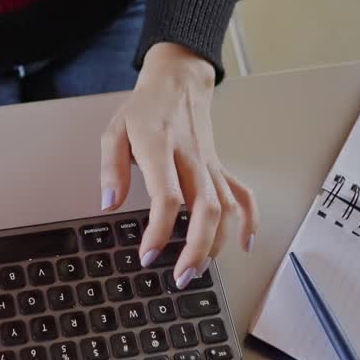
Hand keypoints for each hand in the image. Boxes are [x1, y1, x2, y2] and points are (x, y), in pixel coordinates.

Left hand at [100, 43, 257, 286]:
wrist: (178, 82)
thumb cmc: (145, 109)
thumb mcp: (114, 131)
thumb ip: (110, 169)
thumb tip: (108, 204)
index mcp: (161, 148)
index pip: (167, 197)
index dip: (159, 231)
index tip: (148, 254)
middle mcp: (191, 158)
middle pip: (206, 209)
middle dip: (196, 249)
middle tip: (181, 276)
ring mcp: (209, 164)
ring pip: (226, 208)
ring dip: (217, 243)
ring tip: (199, 270)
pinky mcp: (220, 167)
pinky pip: (243, 194)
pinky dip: (250, 220)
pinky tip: (245, 244)